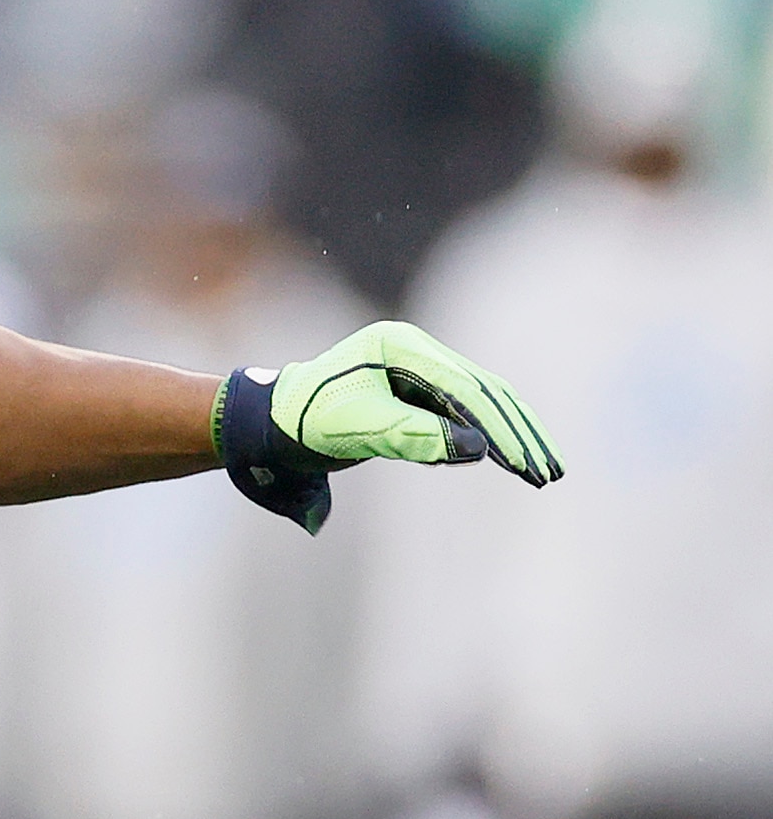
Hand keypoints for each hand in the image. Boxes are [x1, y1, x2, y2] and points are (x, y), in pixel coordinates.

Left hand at [217, 320, 564, 533]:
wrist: (268, 424)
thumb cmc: (304, 420)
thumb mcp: (358, 429)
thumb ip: (413, 436)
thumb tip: (476, 450)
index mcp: (401, 347)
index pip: (467, 388)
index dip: (502, 427)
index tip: (527, 462)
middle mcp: (414, 353)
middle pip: (483, 391)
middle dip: (518, 433)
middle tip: (549, 472)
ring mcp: (416, 371)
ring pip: (479, 404)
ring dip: (509, 438)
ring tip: (541, 472)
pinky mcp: (413, 395)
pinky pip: (460, 416)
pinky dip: (484, 439)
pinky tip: (504, 462)